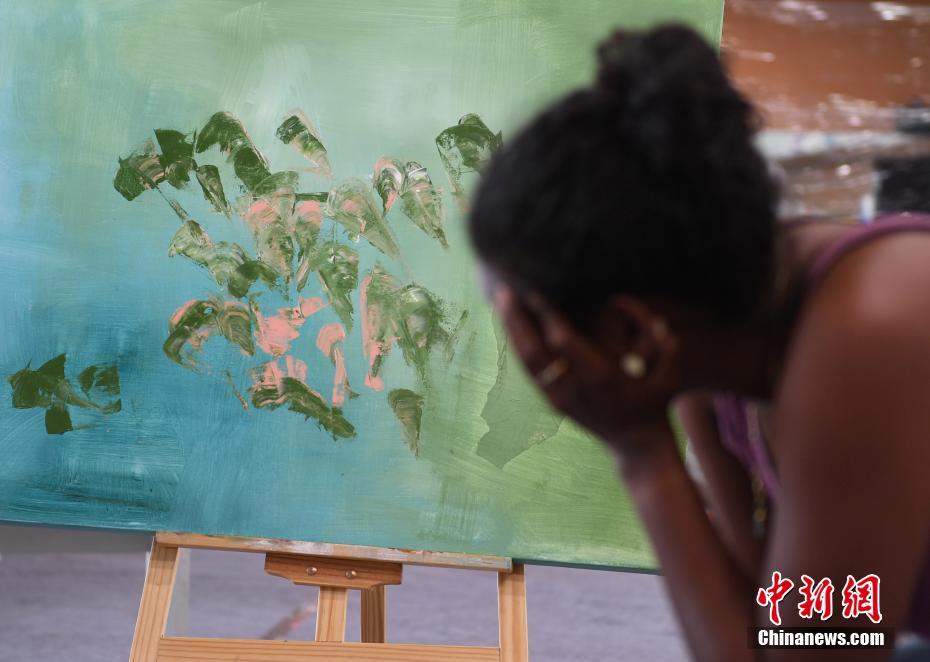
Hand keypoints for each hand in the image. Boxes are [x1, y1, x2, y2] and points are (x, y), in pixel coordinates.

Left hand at [493, 286, 678, 456]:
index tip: (537, 289)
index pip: (564, 342)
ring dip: (512, 331)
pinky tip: (510, 326)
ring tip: (500, 302)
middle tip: (505, 289)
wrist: (638, 446)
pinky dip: (516, 347)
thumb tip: (655, 317)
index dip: (548, 315)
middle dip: (518, 320)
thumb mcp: (670, 374)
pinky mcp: (553, 403)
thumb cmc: (657, 401)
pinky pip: (529, 372)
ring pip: (526, 363)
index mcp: (601, 378)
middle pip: (534, 352)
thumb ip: (663, 343)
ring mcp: (560, 399)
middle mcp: (574, 390)